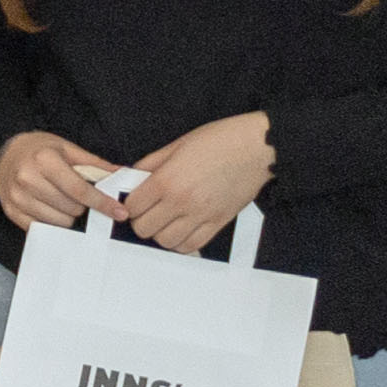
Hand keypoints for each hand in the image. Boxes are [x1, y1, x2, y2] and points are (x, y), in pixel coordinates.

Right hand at [0, 130, 131, 233]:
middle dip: (82, 205)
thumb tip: (122, 176)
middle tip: (77, 195)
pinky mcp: (11, 211)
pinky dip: (52, 221)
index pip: (79, 190)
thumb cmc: (40, 150)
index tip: (120, 213)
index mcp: (44, 160)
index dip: (102, 203)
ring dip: (68, 215)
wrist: (6, 153)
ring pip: (58, 221)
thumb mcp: (68, 149)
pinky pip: (41, 227)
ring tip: (62, 200)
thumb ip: (95, 165)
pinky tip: (50, 208)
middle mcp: (27, 178)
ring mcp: (17, 197)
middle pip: (71, 208)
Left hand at [119, 112, 275, 253]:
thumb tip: (132, 177)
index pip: (132, 207)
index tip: (135, 201)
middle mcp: (182, 202)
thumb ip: (150, 164)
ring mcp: (201, 215)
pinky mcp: (219, 222)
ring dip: (161, 233)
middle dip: (141, 220)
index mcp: (167, 180)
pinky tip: (182, 229)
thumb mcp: (176, 145)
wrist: (257, 147)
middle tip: (148, 211)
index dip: (129, 205)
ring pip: (166, 242)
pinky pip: (192, 245)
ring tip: (165, 221)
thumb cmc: (220, 141)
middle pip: (144, 229)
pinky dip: (182, 242)